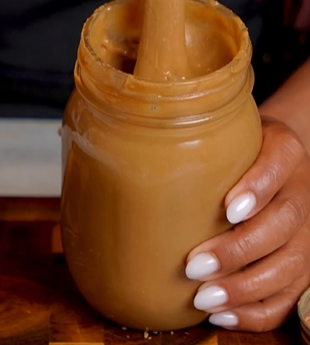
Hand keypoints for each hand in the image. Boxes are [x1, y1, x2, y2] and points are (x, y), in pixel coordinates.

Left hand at [185, 117, 309, 331]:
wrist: (270, 164)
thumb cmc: (238, 153)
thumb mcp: (226, 137)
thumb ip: (202, 143)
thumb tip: (147, 162)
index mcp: (284, 152)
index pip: (279, 163)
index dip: (258, 188)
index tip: (228, 210)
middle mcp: (300, 189)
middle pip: (285, 220)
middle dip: (240, 249)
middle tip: (194, 265)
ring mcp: (304, 229)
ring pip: (292, 262)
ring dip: (246, 287)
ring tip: (204, 298)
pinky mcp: (301, 261)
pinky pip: (290, 294)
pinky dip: (258, 311)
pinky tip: (224, 314)